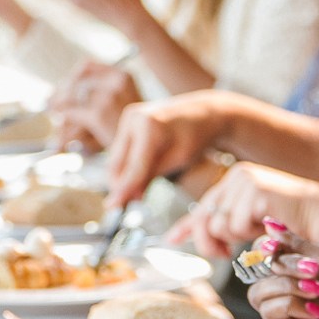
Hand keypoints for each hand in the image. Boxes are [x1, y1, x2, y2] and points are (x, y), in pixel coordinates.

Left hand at [50, 60, 140, 150]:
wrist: (149, 153)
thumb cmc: (132, 136)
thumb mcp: (119, 108)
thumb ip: (94, 98)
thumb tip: (53, 97)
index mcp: (123, 75)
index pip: (86, 66)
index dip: (70, 78)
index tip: (60, 91)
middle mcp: (116, 81)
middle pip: (75, 82)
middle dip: (60, 96)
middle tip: (50, 107)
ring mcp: (108, 96)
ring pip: (71, 100)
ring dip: (62, 116)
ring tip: (59, 132)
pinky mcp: (99, 113)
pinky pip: (71, 113)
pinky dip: (63, 124)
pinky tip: (62, 138)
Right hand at [107, 92, 231, 206]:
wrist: (204, 111)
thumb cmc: (196, 136)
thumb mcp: (178, 160)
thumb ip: (151, 176)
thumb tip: (130, 196)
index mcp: (150, 128)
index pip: (132, 167)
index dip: (123, 190)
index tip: (113, 207)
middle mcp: (134, 118)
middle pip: (117, 162)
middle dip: (121, 185)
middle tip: (132, 202)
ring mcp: (129, 116)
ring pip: (116, 157)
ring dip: (123, 176)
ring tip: (140, 190)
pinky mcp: (128, 119)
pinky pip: (122, 149)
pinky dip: (127, 165)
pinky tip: (140, 175)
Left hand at [169, 163, 318, 257]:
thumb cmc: (295, 224)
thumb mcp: (254, 224)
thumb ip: (228, 227)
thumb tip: (203, 240)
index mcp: (237, 181)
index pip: (204, 205)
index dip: (187, 226)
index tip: (173, 239)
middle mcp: (237, 177)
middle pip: (204, 218)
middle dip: (208, 242)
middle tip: (222, 255)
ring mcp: (245, 183)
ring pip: (218, 226)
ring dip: (235, 239)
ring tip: (258, 235)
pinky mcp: (255, 193)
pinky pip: (235, 226)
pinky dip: (249, 236)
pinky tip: (267, 229)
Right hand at [245, 229, 318, 318]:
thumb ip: (298, 246)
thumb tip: (270, 226)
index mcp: (306, 274)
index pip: (271, 256)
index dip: (268, 248)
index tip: (275, 244)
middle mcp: (295, 294)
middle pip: (262, 272)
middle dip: (286, 265)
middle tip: (312, 271)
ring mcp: (289, 317)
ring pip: (260, 291)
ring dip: (289, 285)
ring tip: (317, 292)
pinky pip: (269, 310)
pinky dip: (291, 305)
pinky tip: (316, 313)